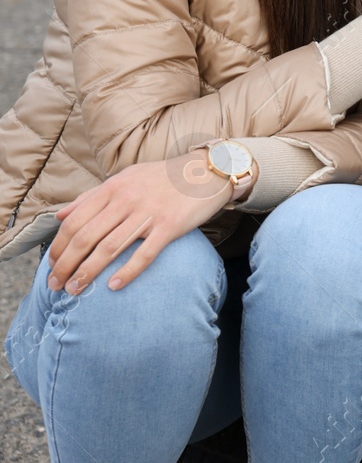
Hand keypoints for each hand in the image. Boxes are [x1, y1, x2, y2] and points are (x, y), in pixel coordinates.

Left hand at [47, 149, 234, 293]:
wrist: (207, 172)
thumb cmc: (164, 178)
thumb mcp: (125, 178)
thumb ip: (92, 196)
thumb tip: (60, 215)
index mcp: (113, 188)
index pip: (74, 221)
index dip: (59, 247)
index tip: (52, 266)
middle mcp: (126, 200)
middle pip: (86, 238)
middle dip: (66, 265)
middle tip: (56, 285)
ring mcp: (149, 213)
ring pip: (109, 248)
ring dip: (87, 273)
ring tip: (75, 290)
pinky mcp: (170, 226)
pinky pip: (145, 253)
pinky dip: (128, 272)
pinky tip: (114, 286)